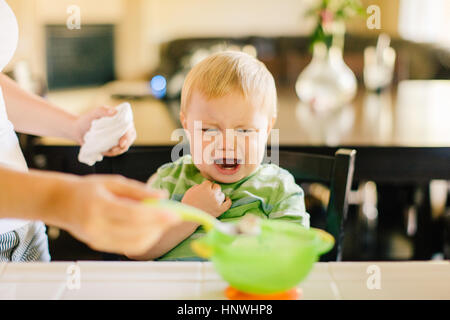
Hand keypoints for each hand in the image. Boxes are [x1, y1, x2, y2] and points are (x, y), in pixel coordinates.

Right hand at [55, 174, 178, 255]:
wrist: (61, 203)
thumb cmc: (87, 189)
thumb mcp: (112, 182)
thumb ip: (138, 190)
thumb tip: (162, 195)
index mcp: (98, 206)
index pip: (133, 215)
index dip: (157, 216)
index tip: (175, 213)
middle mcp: (96, 227)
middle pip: (136, 232)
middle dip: (160, 226)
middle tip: (174, 216)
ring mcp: (97, 240)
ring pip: (135, 244)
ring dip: (155, 234)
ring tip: (163, 221)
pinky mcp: (100, 246)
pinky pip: (128, 247)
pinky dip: (144, 238)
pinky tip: (150, 228)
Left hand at [73, 106, 136, 156]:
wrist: (78, 130)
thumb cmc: (86, 119)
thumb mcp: (94, 113)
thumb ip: (103, 110)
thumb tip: (114, 112)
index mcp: (121, 118)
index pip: (130, 127)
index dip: (128, 136)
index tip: (122, 142)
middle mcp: (122, 128)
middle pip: (130, 138)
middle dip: (124, 145)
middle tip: (114, 150)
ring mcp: (119, 137)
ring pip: (125, 146)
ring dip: (118, 150)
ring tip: (107, 151)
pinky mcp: (114, 144)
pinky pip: (118, 151)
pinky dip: (112, 153)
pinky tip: (104, 151)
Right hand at [181, 180, 230, 217]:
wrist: (189, 218)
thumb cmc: (188, 204)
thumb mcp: (190, 191)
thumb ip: (198, 186)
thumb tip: (206, 185)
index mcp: (204, 188)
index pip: (209, 182)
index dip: (205, 186)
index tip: (202, 191)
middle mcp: (212, 194)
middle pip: (217, 187)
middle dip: (212, 189)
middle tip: (207, 195)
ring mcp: (217, 202)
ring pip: (222, 195)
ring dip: (218, 195)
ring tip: (212, 199)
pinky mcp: (220, 210)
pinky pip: (228, 204)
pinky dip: (228, 201)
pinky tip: (227, 199)